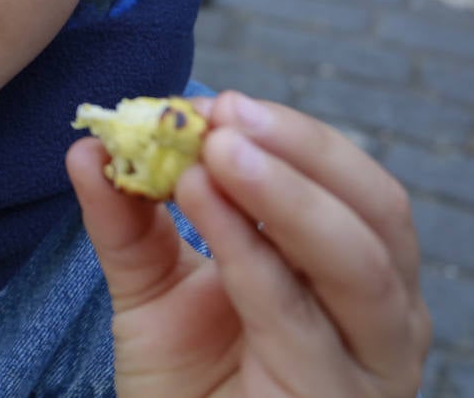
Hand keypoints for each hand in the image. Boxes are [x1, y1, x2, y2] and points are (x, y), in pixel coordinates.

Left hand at [67, 90, 429, 396]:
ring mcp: (370, 362)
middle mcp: (383, 312)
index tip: (217, 104)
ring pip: (357, 263)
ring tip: (213, 155)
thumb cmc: (184, 378)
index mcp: (353, 268)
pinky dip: (253, 256)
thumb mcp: (150, 282)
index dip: (290, 135)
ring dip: (284, 196)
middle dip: (301, 152)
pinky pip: (300, 321)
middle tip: (223, 119)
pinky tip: (205, 209)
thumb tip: (91, 145)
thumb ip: (128, 215)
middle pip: (376, 210)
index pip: (349, 182)